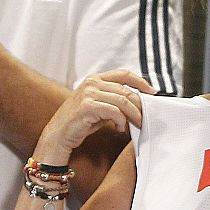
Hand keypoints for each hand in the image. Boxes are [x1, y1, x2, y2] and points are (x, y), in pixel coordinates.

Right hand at [33, 70, 152, 163]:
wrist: (58, 135)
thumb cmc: (78, 123)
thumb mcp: (98, 107)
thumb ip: (113, 101)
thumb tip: (137, 104)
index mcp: (94, 79)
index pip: (123, 74)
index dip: (140, 82)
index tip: (152, 92)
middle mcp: (92, 83)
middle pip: (125, 90)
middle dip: (139, 104)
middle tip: (145, 117)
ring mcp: (89, 93)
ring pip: (122, 101)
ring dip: (133, 114)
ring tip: (136, 124)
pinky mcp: (88, 106)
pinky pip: (114, 111)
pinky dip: (121, 121)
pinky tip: (120, 129)